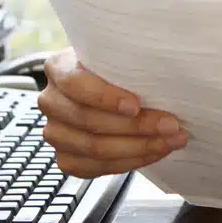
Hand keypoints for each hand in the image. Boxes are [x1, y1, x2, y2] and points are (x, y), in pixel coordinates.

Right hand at [38, 48, 188, 177]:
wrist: (107, 91)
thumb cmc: (115, 71)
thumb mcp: (117, 55)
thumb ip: (127, 60)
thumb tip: (166, 68)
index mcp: (58, 68)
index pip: (76, 84)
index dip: (106, 97)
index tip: (136, 105)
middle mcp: (51, 101)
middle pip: (89, 120)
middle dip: (136, 126)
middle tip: (170, 124)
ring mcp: (55, 133)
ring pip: (95, 148)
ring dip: (139, 147)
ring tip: (170, 140)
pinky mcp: (66, 159)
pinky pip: (97, 167)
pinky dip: (130, 162)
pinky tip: (153, 152)